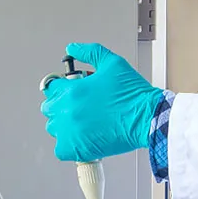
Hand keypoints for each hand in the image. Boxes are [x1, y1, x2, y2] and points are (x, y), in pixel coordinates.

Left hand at [40, 42, 164, 161]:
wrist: (148, 118)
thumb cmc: (133, 95)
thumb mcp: (112, 63)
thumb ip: (89, 52)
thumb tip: (73, 48)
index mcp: (72, 90)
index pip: (50, 88)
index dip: (60, 87)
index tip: (67, 90)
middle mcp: (68, 111)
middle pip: (49, 108)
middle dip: (61, 105)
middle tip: (79, 106)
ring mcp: (70, 132)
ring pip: (54, 128)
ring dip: (64, 125)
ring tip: (83, 122)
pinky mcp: (78, 149)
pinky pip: (61, 149)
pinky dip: (68, 146)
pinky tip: (81, 138)